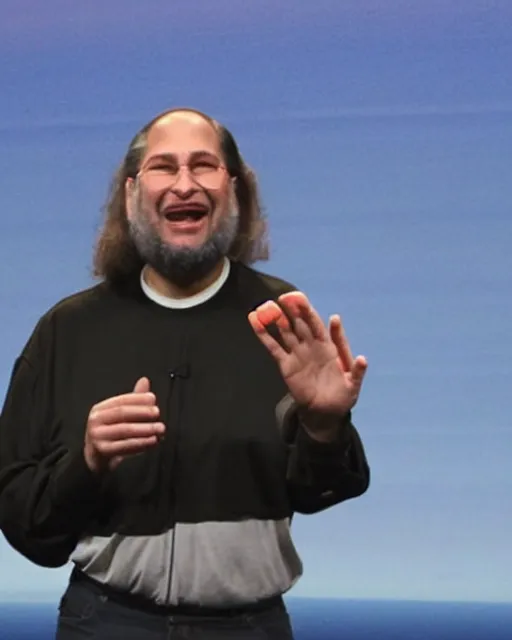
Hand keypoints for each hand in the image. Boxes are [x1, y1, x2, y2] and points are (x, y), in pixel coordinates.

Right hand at [83, 377, 164, 473]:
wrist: (96, 458)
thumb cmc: (111, 434)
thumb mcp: (120, 416)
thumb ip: (134, 400)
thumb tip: (144, 380)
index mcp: (100, 408)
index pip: (121, 400)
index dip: (138, 398)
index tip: (153, 399)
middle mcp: (96, 420)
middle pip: (122, 412)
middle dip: (142, 412)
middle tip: (158, 412)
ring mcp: (97, 436)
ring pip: (125, 430)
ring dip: (145, 429)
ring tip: (160, 428)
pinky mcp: (102, 450)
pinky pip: (124, 446)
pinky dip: (141, 443)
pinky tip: (153, 441)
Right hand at [248, 291, 367, 418]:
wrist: (325, 412)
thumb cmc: (342, 395)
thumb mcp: (353, 384)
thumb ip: (357, 371)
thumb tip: (363, 358)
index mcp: (328, 346)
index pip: (318, 325)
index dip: (310, 313)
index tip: (303, 301)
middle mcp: (311, 345)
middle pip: (300, 323)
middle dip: (292, 310)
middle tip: (284, 297)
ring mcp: (297, 353)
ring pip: (285, 331)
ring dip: (276, 318)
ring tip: (267, 306)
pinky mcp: (285, 364)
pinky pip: (273, 347)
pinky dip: (263, 334)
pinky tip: (255, 320)